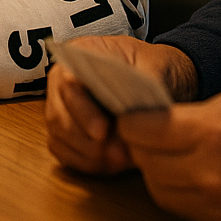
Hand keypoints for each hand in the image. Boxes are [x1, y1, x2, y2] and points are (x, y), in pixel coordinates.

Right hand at [45, 36, 197, 175]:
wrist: (161, 80)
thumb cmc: (155, 68)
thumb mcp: (158, 65)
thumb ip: (149, 81)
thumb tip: (141, 107)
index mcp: (80, 54)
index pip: (69, 84)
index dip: (83, 111)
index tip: (103, 132)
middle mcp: (63, 80)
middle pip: (59, 115)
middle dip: (86, 142)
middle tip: (119, 157)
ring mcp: (62, 106)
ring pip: (58, 136)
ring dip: (87, 155)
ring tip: (120, 162)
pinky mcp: (67, 130)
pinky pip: (63, 151)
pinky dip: (84, 163)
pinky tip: (110, 166)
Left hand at [117, 91, 220, 220]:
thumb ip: (191, 113)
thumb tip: (154, 119)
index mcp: (212, 133)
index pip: (142, 130)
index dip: (133, 121)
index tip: (134, 117)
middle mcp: (207, 173)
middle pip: (145, 161)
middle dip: (142, 146)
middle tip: (150, 135)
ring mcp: (213, 207)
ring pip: (157, 190)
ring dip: (157, 172)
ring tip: (171, 157)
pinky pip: (180, 210)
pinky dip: (178, 193)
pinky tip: (191, 178)